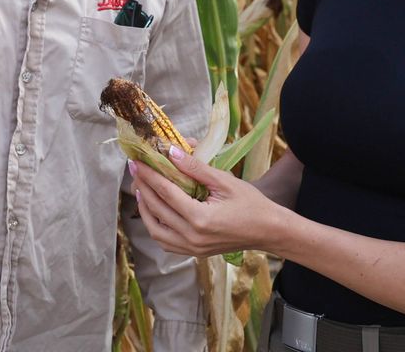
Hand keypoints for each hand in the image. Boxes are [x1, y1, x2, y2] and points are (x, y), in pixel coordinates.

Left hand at [128, 146, 284, 257]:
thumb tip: (171, 152)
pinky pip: (166, 242)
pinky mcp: (194, 253)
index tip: (137, 161)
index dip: (149, 175)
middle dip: (143, 188)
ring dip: (145, 209)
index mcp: (201, 219)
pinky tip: (153, 210)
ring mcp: (192, 249)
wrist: (268, 231)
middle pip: (157, 210)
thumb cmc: (251, 204)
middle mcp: (193, 237)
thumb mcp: (224, 181)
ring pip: (156, 231)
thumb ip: (195, 167)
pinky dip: (155, 225)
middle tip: (136, 170)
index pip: (166, 193)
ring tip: (140, 189)